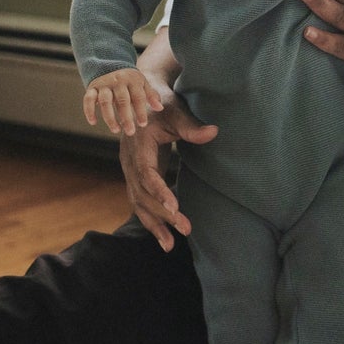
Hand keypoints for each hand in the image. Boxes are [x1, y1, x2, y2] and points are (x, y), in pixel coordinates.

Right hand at [84, 67, 162, 133]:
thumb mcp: (142, 83)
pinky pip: (88, 99)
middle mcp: (118, 82)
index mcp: (132, 80)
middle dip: (126, 117)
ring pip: (105, 101)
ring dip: (109, 117)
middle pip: (122, 101)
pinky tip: (93, 122)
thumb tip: (160, 108)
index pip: (138, 97)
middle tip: (130, 132)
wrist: (109, 64)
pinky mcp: (92, 88)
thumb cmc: (130, 79)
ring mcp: (104, 85)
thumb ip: (151, 95)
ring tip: (115, 130)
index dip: (140, 111)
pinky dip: (89, 110)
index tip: (143, 124)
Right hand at [119, 88, 218, 252]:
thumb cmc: (161, 103)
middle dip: (162, 214)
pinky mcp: (137, 176)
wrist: (140, 97)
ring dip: (153, 224)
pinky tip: (163, 237)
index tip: (174, 208)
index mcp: (138, 145)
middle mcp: (129, 161)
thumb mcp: (175, 110)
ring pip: (138, 202)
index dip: (159, 191)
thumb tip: (213, 132)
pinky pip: (140, 201)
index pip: (146, 173)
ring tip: (170, 246)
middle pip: (142, 194)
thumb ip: (191, 125)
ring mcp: (130, 170)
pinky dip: (150, 219)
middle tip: (185, 229)